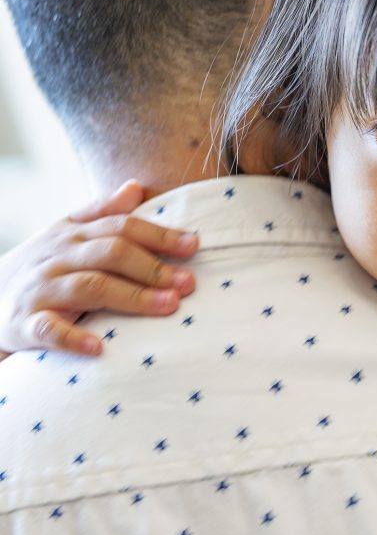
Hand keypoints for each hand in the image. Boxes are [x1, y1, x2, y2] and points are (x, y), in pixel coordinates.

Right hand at [0, 180, 198, 356]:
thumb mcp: (64, 233)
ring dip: (133, 297)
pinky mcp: (24, 323)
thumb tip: (136, 187)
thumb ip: (101, 212)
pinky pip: (49, 329)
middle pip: (111, 254)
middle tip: (189, 283)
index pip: (120, 227)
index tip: (194, 244)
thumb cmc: (41, 266)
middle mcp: (57, 256)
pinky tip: (99, 347)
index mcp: (72, 233)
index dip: (158, 235)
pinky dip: (73, 338)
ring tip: (169, 306)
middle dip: (153, 267)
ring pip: (89, 287)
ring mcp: (40, 288)